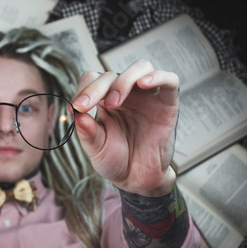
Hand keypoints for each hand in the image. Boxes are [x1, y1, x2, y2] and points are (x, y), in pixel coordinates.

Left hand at [72, 60, 179, 195]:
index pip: (92, 80)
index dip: (83, 89)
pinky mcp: (167, 103)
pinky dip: (158, 77)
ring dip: (124, 80)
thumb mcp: (96, 148)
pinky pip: (169, 80)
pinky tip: (144, 84)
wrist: (137, 179)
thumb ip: (87, 132)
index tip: (76, 108)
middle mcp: (125, 94)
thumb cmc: (115, 160)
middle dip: (97, 88)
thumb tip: (77, 114)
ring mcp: (147, 97)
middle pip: (111, 74)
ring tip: (113, 103)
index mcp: (104, 100)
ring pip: (140, 68)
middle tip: (87, 106)